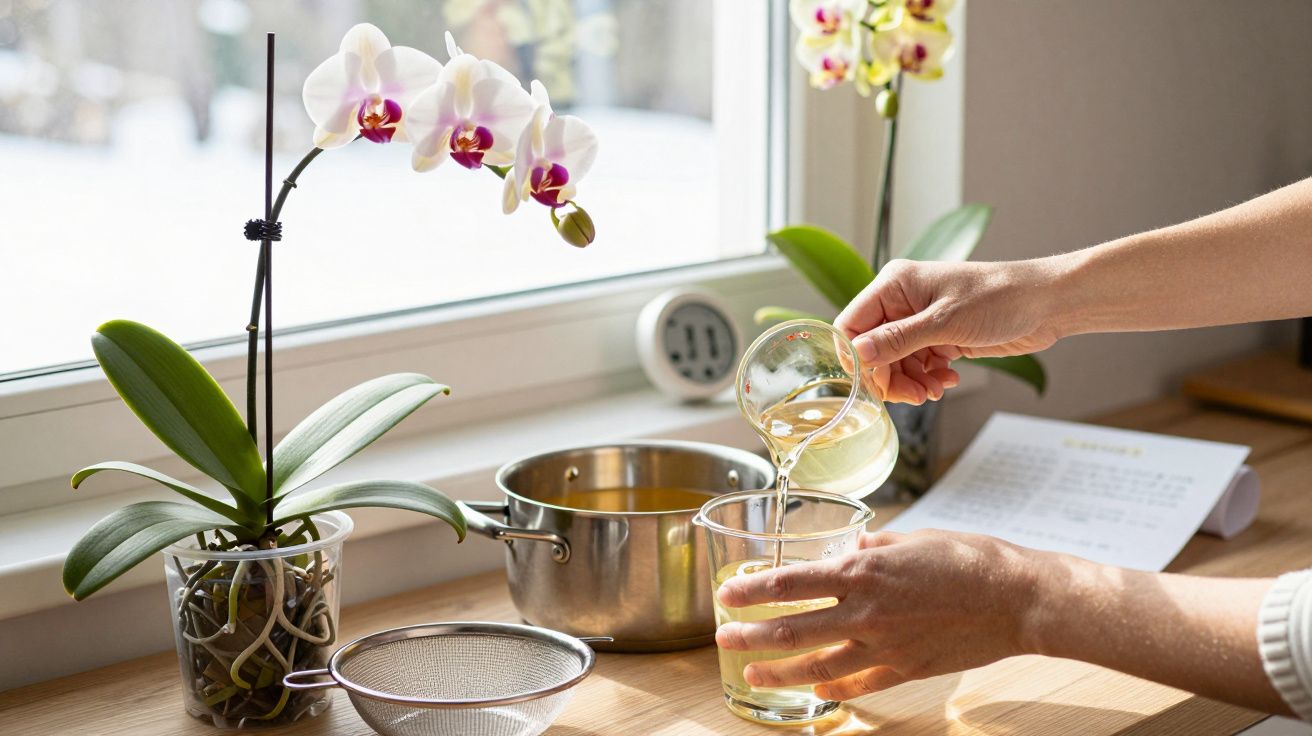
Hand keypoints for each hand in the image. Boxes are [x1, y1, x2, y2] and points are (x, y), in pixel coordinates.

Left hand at [714, 530, 1044, 700]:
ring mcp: (884, 646)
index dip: (754, 590)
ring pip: (817, 664)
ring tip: (752, 675)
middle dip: (750, 635)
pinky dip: (832, 688)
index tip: (726, 595)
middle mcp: (865, 613)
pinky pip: (859, 684)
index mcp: (863, 573)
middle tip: (723, 639)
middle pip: (792, 629)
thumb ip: (872, 548)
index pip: (792, 583)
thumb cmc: (969, 559)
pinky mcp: (905, 669)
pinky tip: (815, 689)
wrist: (1018, 599)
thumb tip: (847, 551)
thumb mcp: (912, 538)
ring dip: (779, 671)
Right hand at [835, 259, 1061, 403]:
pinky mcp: (938, 338)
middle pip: (873, 350)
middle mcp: (902, 302)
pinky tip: (947, 381)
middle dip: (889, 377)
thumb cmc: (1000, 297)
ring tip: (935, 390)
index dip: (857, 357)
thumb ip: (899, 339)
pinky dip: (928, 379)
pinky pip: (917, 365)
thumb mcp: (945, 322)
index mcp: (894, 285)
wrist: (1046, 304)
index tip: (873, 383)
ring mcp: (920, 321)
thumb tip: (858, 354)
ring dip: (911, 382)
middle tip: (913, 396)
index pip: (853, 324)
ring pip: (895, 363)